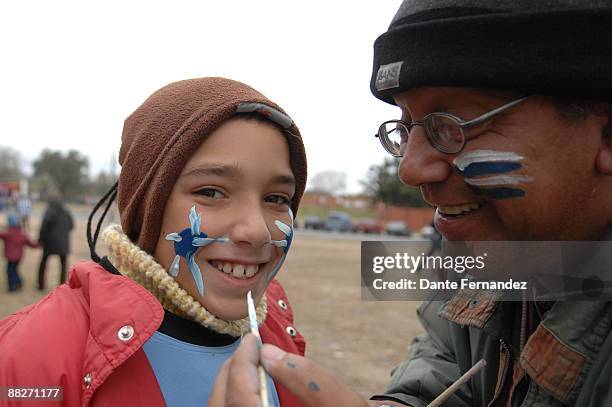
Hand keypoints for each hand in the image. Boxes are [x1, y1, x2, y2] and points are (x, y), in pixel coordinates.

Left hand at [209, 333, 367, 406]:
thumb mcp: (343, 404)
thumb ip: (306, 378)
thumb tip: (268, 353)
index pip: (241, 399)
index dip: (242, 364)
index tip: (252, 340)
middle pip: (222, 406)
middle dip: (231, 373)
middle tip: (249, 350)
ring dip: (231, 387)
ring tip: (250, 365)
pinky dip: (235, 400)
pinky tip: (253, 388)